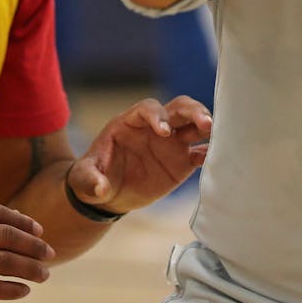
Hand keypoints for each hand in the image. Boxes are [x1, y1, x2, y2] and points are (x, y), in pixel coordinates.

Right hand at [0, 199, 53, 302]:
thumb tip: (19, 218)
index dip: (23, 222)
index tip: (40, 232)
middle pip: (6, 236)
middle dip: (33, 245)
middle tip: (50, 253)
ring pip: (2, 262)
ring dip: (29, 269)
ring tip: (44, 275)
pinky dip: (11, 289)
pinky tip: (23, 291)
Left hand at [67, 95, 210, 214]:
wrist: (108, 194)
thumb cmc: (93, 178)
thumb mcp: (83, 178)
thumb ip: (90, 179)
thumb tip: (100, 188)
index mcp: (131, 122)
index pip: (149, 108)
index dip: (157, 116)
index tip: (163, 132)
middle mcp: (155, 127)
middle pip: (179, 108)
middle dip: (193, 111)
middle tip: (204, 122)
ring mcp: (171, 143)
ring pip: (194, 125)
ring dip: (206, 126)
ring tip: (216, 134)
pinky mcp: (182, 162)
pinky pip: (200, 154)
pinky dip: (210, 153)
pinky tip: (217, 157)